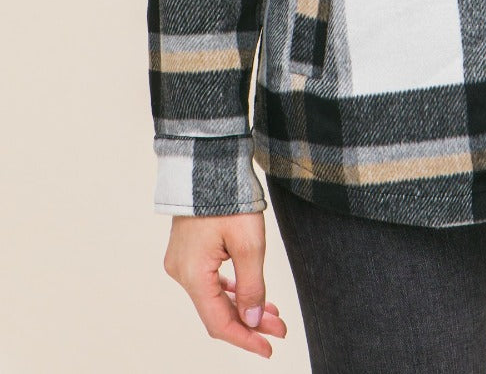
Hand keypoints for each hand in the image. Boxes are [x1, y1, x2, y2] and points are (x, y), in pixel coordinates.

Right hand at [163, 211, 287, 357]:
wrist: (210, 161)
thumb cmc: (229, 197)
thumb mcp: (250, 244)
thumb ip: (252, 287)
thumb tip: (254, 321)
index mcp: (192, 274)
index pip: (219, 322)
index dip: (245, 338)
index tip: (269, 348)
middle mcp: (181, 272)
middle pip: (217, 310)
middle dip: (250, 322)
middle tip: (280, 328)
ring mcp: (182, 261)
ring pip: (214, 295)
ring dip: (243, 305)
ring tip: (273, 313)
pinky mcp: (188, 250)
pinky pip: (210, 280)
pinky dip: (231, 289)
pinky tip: (251, 294)